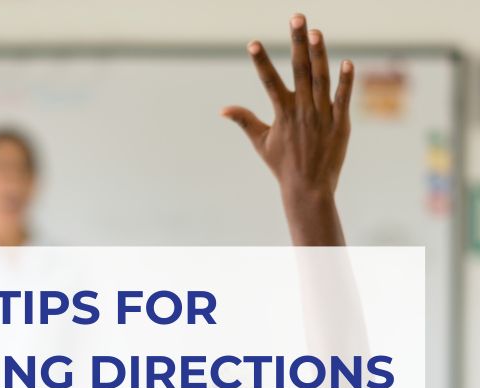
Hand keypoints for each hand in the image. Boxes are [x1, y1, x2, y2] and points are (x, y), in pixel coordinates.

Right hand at [221, 14, 353, 202]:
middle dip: (297, 42)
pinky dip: (345, 82)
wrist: (308, 188)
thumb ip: (244, 120)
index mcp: (282, 114)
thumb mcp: (261, 142)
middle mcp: (302, 111)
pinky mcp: (340, 123)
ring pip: (321, 79)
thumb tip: (222, 109)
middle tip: (296, 16)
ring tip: (315, 31)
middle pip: (299, 70)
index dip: (261, 62)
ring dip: (319, 54)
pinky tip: (346, 62)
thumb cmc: (283, 165)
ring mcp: (322, 116)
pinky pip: (343, 98)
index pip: (269, 82)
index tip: (253, 43)